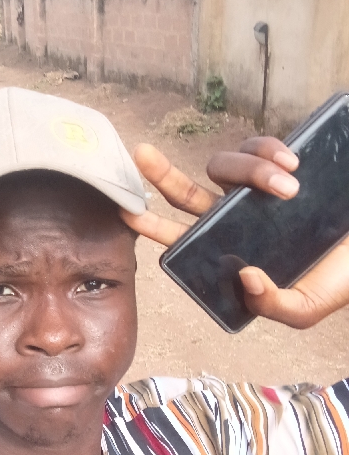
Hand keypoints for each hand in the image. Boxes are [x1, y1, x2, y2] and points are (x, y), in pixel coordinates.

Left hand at [120, 138, 348, 328]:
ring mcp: (252, 189)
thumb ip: (271, 304)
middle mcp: (233, 216)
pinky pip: (260, 146)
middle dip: (160, 173)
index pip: (181, 236)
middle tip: (142, 154)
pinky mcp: (278, 165)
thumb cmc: (336, 280)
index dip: (152, 224)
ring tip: (290, 186)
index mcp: (229, 249)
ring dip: (252, 170)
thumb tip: (243, 276)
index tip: (127, 212)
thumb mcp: (303, 308)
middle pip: (185, 190)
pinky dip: (271, 149)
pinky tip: (293, 163)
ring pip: (225, 165)